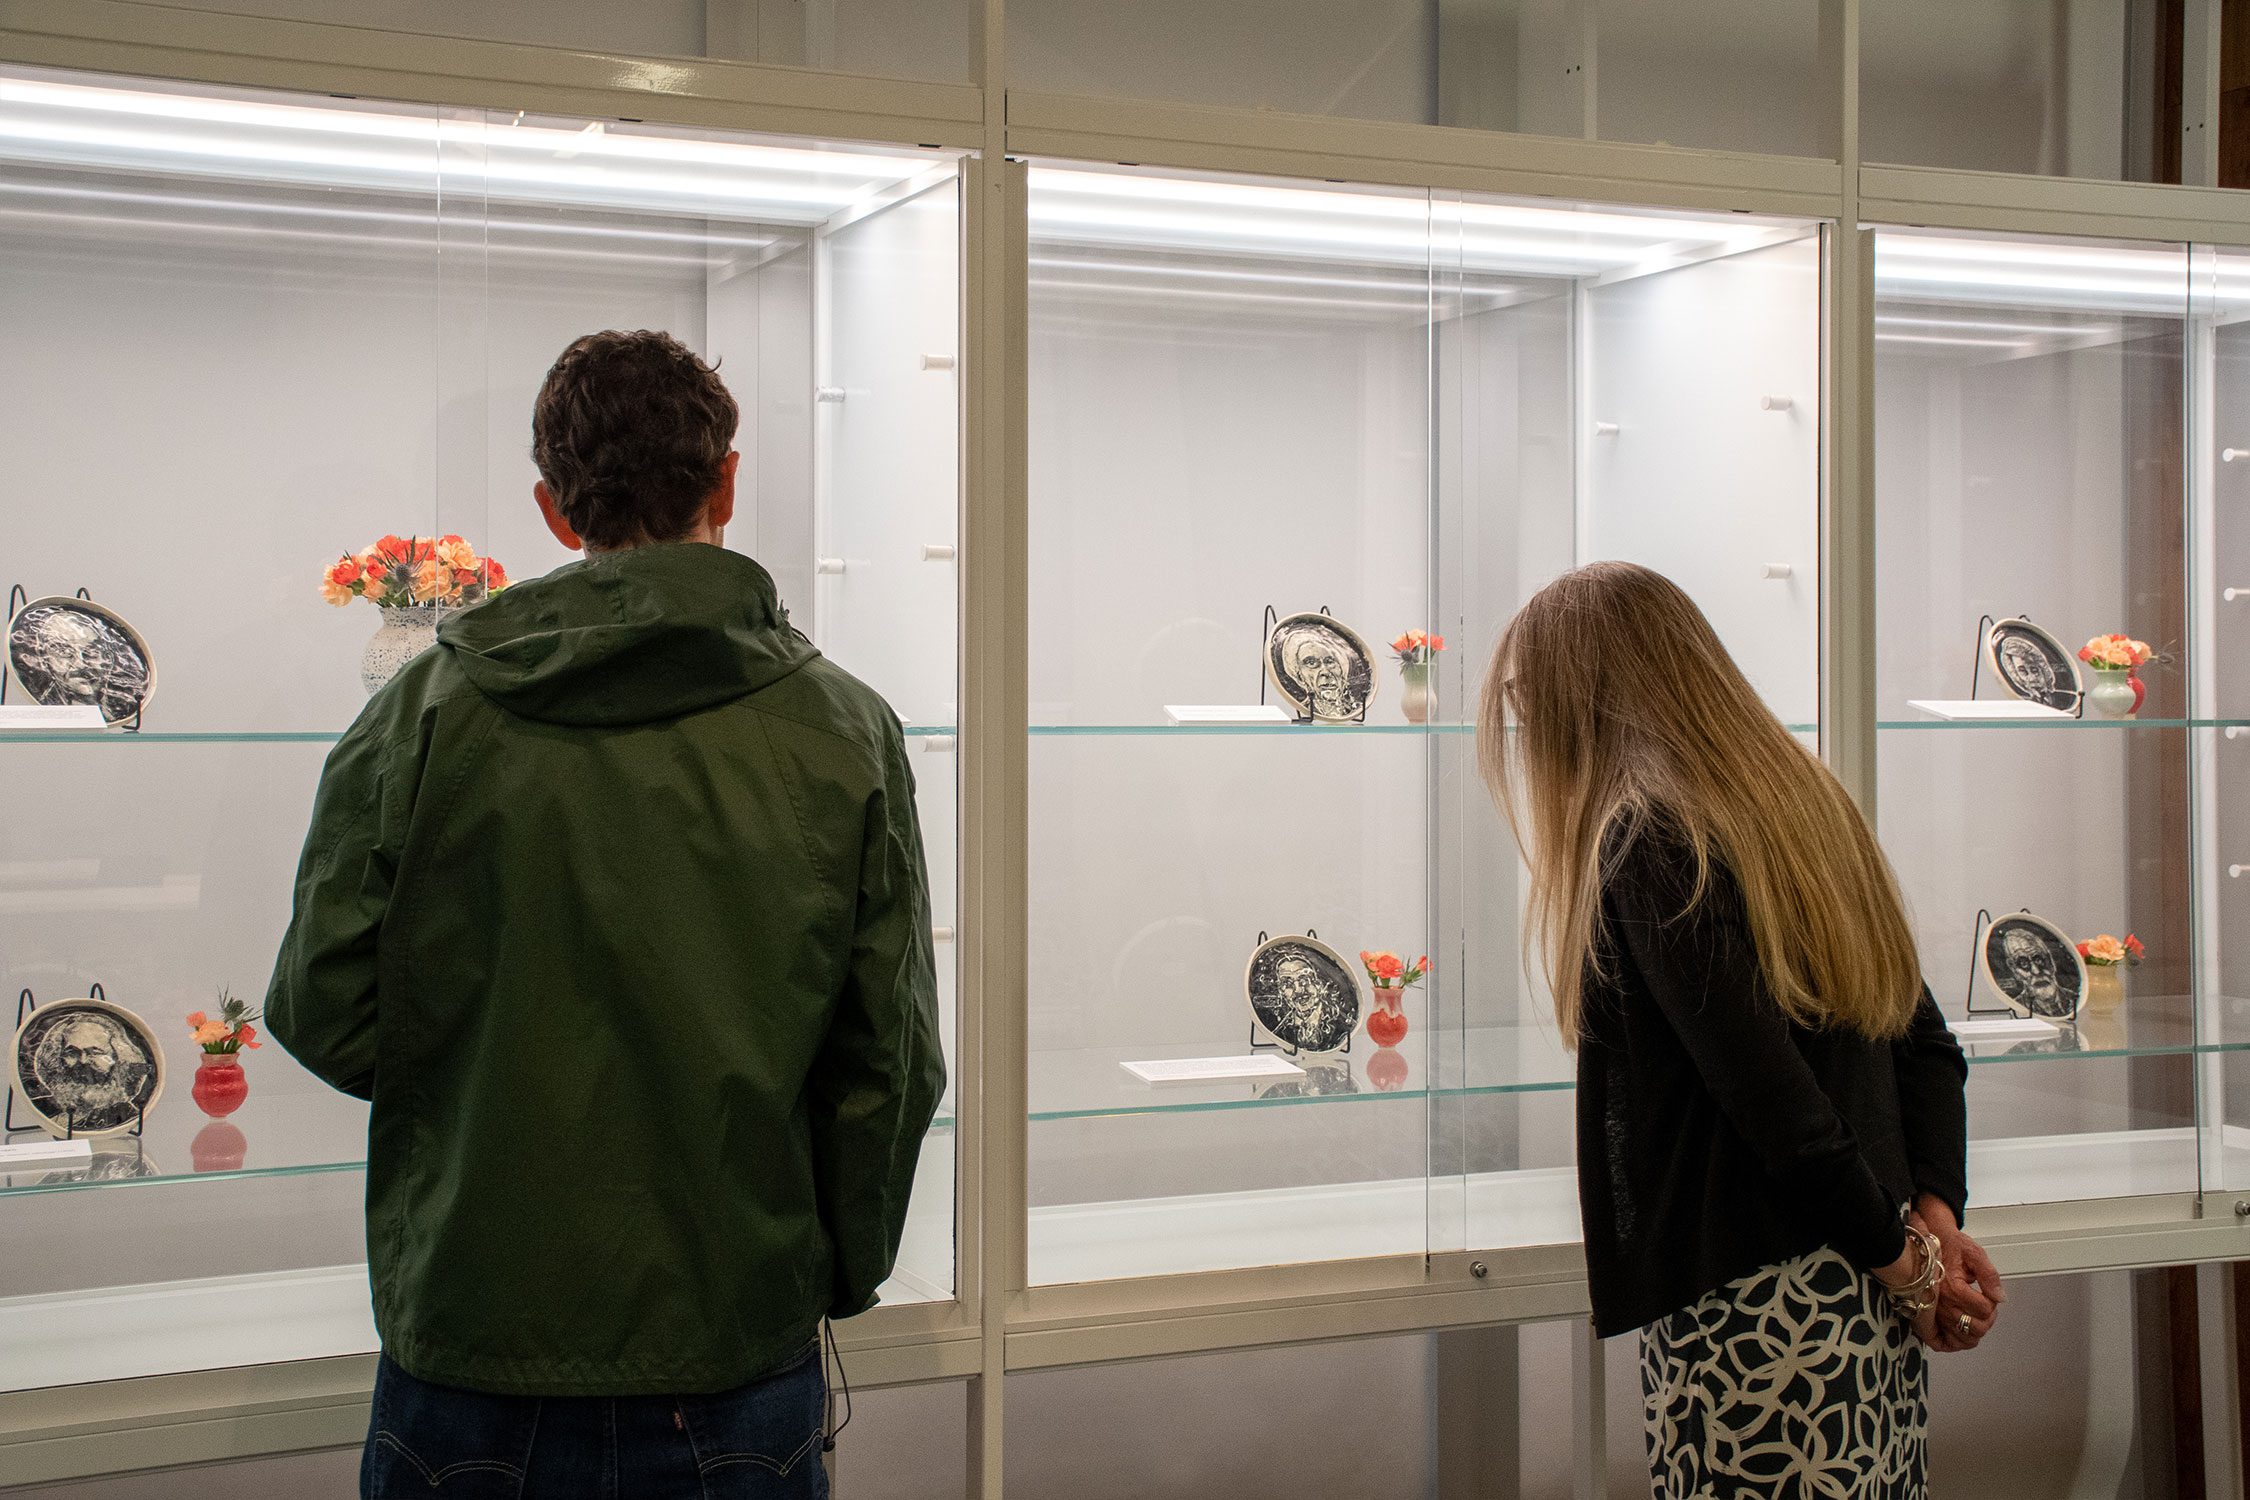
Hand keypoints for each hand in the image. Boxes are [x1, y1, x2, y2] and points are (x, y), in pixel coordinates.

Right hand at [1912, 1195, 2004, 1351]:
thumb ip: (1989, 1275)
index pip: (1984, 1308)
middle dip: (1988, 1319)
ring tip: (1977, 1318)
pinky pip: (1941, 1342)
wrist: (1927, 1244)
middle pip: (1975, 1327)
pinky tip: (1962, 1334)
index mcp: (1953, 1288)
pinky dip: (1954, 1343)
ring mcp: (1934, 1313)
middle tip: (1986, 1306)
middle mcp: (1942, 1304)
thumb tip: (2000, 1297)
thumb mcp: (1974, 1253)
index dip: (1993, 1302)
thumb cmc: (1950, 1247)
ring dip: (1976, 1332)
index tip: (1989, 1291)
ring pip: (1962, 1338)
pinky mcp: (1928, 1317)